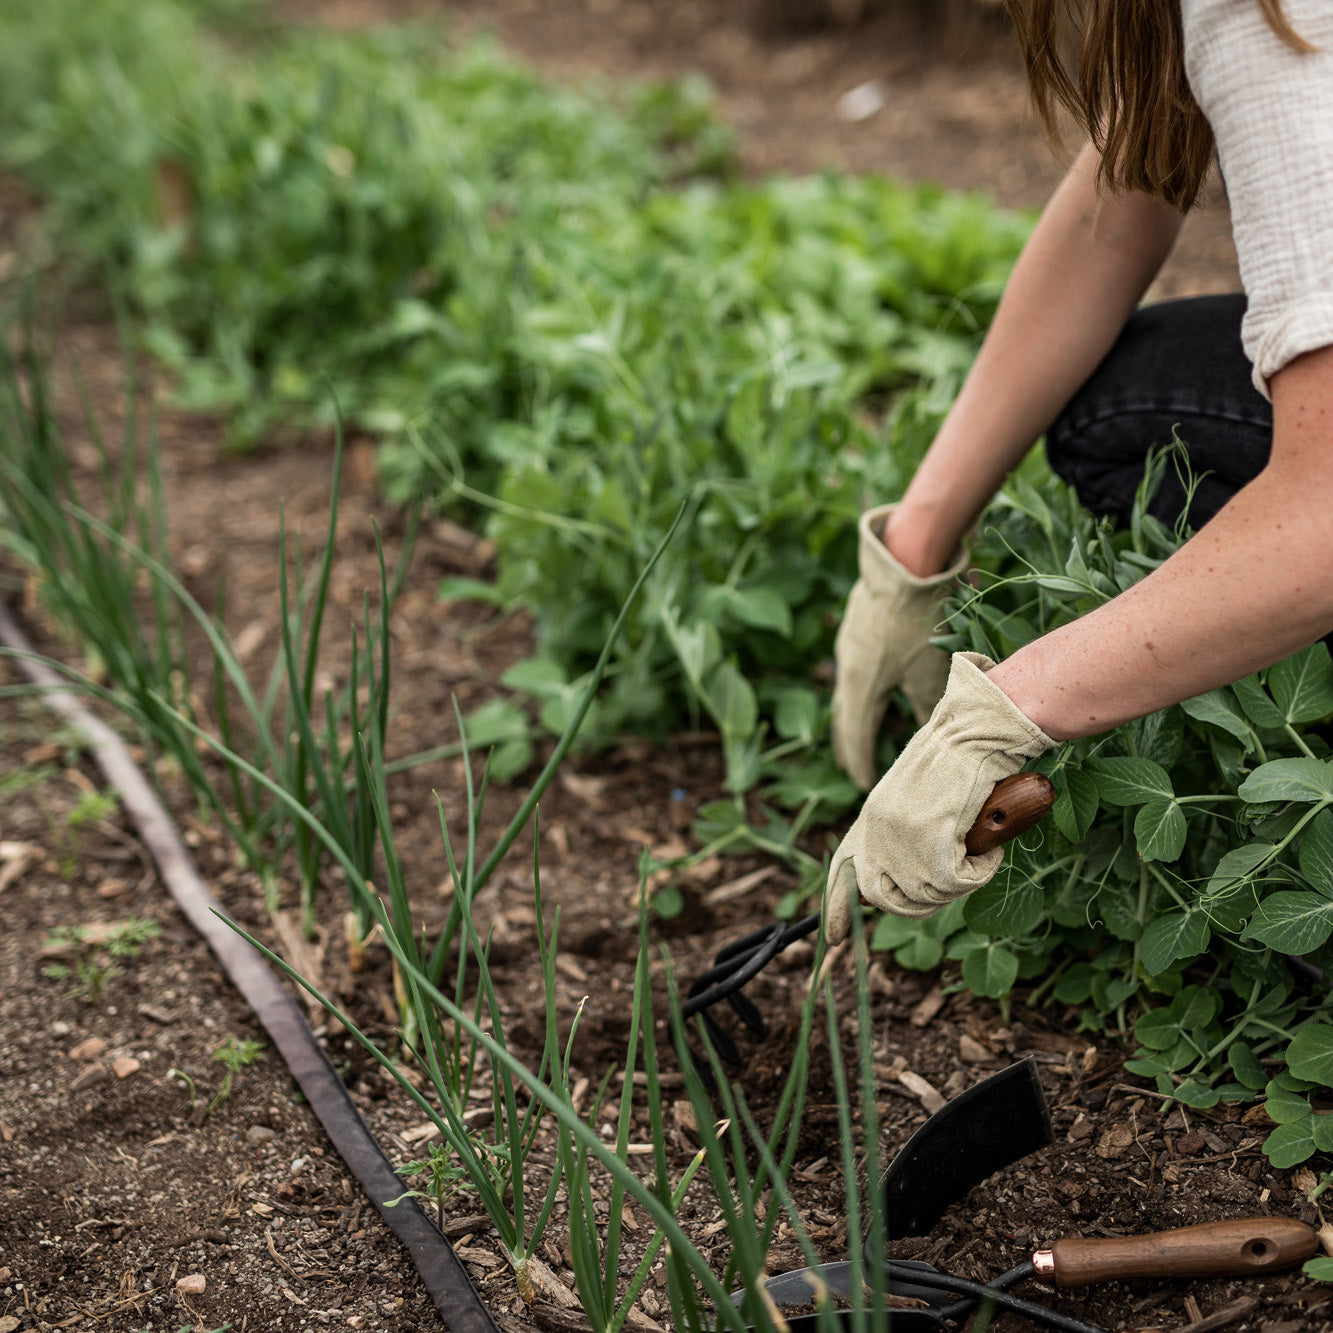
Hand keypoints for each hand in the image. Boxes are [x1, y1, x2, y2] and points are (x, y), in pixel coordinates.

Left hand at [823, 652, 1053, 942]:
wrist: (977, 731)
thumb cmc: (958, 758)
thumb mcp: (915, 797)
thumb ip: (901, 832)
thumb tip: (899, 876)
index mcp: (870, 817)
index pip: (841, 872)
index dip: (837, 908)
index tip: (833, 937)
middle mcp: (877, 831)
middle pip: (884, 900)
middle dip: (917, 903)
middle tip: (951, 879)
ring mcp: (902, 840)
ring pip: (926, 897)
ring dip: (957, 883)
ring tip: (975, 850)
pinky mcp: (932, 846)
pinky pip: (958, 885)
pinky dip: (980, 870)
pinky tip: (989, 844)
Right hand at [831, 504, 967, 789]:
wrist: (907, 562)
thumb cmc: (922, 620)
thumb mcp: (930, 671)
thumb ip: (927, 707)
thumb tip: (929, 736)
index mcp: (861, 687)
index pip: (856, 737)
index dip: (860, 763)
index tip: (865, 785)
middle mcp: (847, 669)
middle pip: (843, 717)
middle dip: (848, 746)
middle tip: (852, 768)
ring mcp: (849, 645)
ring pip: (847, 691)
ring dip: (852, 716)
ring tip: (858, 732)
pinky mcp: (857, 626)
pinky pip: (853, 670)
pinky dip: (860, 689)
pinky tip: (871, 686)